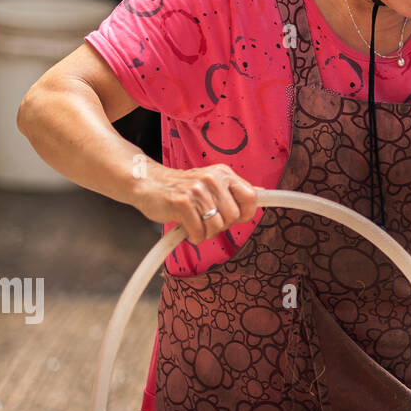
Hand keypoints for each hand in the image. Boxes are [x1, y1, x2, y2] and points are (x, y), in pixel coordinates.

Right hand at [133, 162, 257, 243]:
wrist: (148, 183)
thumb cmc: (182, 187)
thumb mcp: (212, 182)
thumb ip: (235, 189)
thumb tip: (263, 193)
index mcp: (224, 174)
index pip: (251, 197)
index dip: (246, 213)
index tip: (235, 218)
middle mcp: (213, 179)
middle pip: (233, 217)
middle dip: (221, 225)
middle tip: (206, 220)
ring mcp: (197, 191)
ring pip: (216, 227)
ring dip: (206, 232)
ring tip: (195, 222)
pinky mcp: (182, 203)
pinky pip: (199, 232)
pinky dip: (194, 236)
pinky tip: (186, 227)